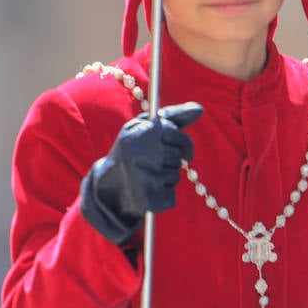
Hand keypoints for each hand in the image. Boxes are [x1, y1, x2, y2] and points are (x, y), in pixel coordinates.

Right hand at [79, 102, 202, 243]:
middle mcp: (139, 153)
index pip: (174, 133)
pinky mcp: (146, 198)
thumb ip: (173, 117)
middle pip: (177, 156)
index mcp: (138, 132)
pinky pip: (171, 196)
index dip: (184, 143)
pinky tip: (149, 190)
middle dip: (172, 160)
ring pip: (174, 176)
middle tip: (154, 162)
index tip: (187, 152)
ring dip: (167, 177)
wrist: (108, 184)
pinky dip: (165, 195)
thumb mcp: (145, 127)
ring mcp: (142, 177)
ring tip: (148, 175)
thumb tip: (199, 109)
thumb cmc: (132, 150)